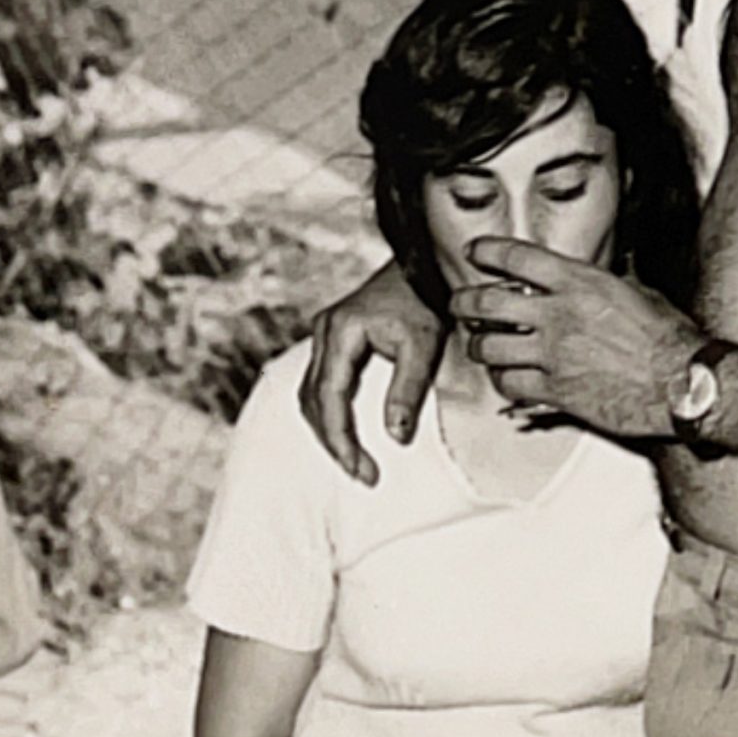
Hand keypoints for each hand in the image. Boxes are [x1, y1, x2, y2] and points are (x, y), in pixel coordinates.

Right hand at [300, 259, 444, 486]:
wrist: (425, 263)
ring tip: (356, 460)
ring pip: (311, 394)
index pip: (330, 398)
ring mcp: (325, 334)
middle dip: (335, 441)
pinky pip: (321, 382)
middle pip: (313, 401)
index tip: (363, 470)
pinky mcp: (335, 338)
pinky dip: (330, 411)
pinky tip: (348, 430)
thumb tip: (396, 436)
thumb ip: (407, 389)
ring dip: (329, 429)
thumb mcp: (423, 345)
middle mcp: (324, 333)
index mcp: (340, 332)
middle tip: (363, 473)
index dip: (343, 440)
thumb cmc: (426, 299)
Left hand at [455, 238, 701, 441]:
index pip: (518, 258)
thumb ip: (607, 286)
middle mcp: (560, 316)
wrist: (683, 383)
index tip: (475, 251)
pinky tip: (505, 378)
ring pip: (490, 348)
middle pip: (488, 304)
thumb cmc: (670, 340)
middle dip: (464, 302)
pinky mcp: (557, 391)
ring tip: (479, 344)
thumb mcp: (638, 293)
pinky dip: (501, 381)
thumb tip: (601, 278)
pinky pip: (510, 385)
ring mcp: (554, 356)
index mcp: (581, 284)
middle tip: (460, 303)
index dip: (488, 251)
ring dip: (479, 346)